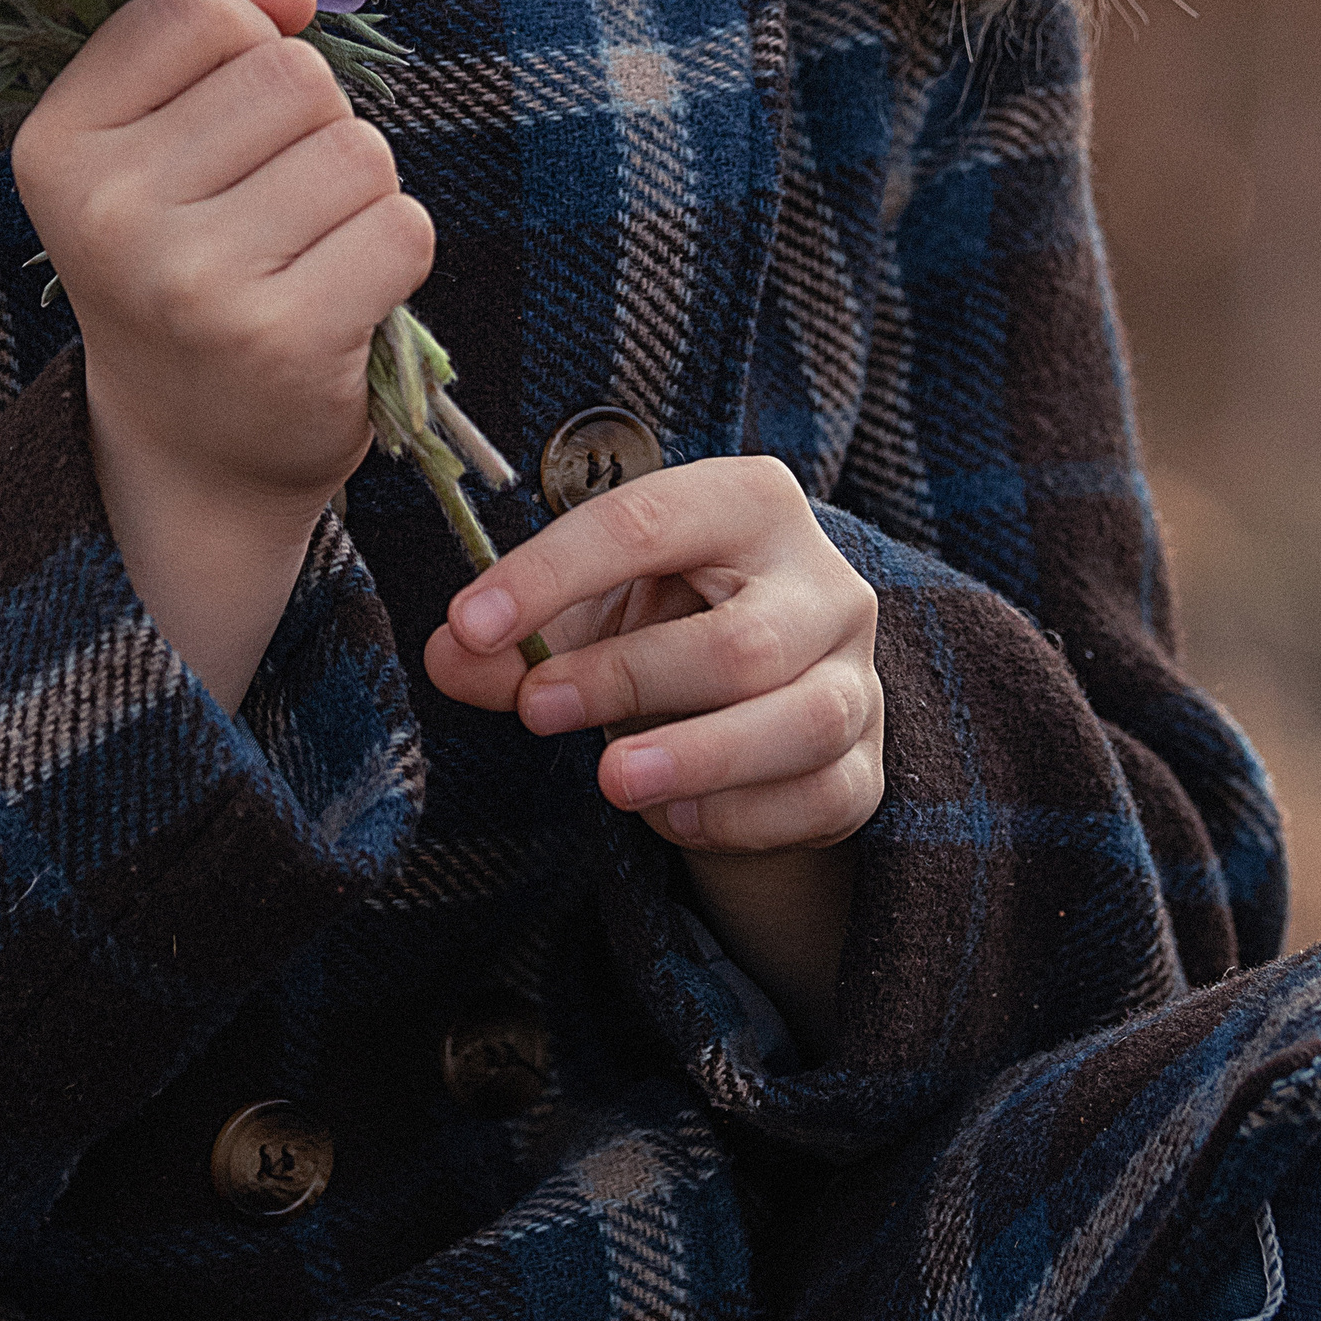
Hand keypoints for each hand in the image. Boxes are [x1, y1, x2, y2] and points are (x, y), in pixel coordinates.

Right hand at [14, 0, 434, 518]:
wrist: (191, 448)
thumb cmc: (184, 260)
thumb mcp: (152, 135)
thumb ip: (201, 23)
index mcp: (58, 144)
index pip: (196, 6)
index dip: (248, 37)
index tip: (230, 106)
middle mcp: (110, 212)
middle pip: (291, 71)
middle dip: (312, 122)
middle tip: (268, 203)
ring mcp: (194, 281)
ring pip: (357, 145)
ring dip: (358, 188)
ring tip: (302, 249)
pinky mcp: (284, 340)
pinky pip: (402, 225)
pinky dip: (394, 251)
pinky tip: (338, 295)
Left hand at [423, 457, 883, 853]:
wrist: (757, 693)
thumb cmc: (661, 623)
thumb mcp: (583, 611)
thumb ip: (513, 633)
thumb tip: (452, 656)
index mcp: (749, 503)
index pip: (649, 521)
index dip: (551, 572)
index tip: (471, 622)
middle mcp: (823, 580)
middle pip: (740, 640)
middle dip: (627, 679)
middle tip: (535, 709)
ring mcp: (856, 675)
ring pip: (801, 721)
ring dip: (698, 758)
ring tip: (610, 782)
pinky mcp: (869, 764)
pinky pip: (819, 797)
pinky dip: (741, 816)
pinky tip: (673, 817)